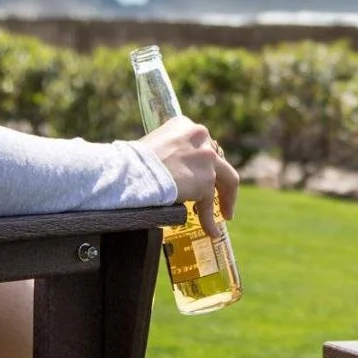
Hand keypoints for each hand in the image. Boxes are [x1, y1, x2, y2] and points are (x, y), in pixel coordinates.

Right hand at [138, 117, 238, 237]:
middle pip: (218, 160)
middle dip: (220, 179)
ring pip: (225, 180)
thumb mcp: (154, 143)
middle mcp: (201, 137)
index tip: (204, 173)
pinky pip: (209, 204)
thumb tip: (170, 168)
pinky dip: (210, 220)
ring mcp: (206, 159)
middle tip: (220, 194)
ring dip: (225, 199)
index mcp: (185, 125)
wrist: (133, 172)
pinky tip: (212, 232)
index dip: (203, 161)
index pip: (201, 144)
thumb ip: (170, 150)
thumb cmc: (132, 162)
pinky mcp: (205, 181)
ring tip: (225, 214)